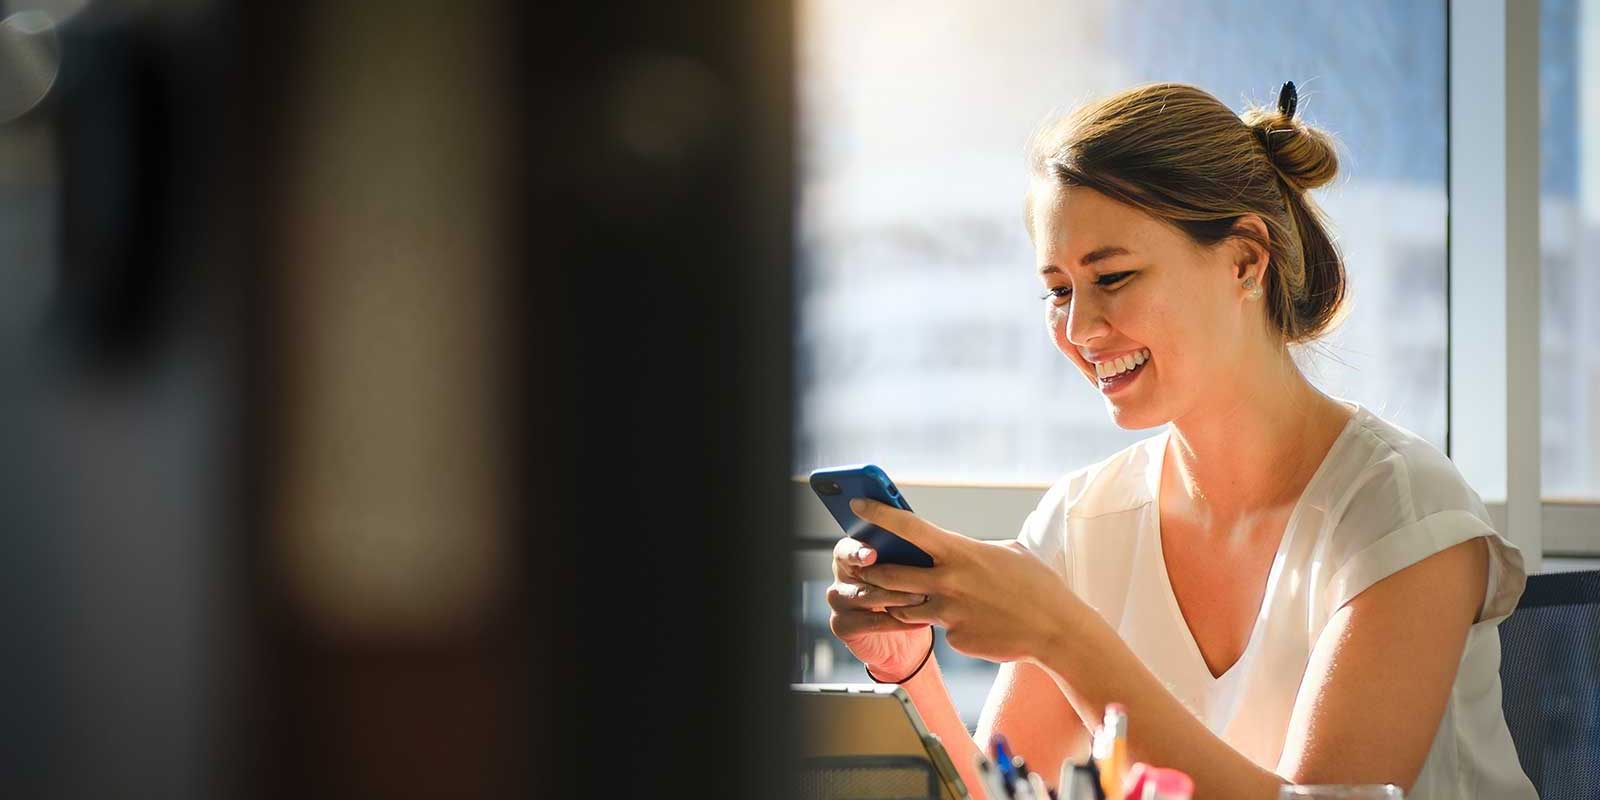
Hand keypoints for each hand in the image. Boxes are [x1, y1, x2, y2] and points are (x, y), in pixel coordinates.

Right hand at [827, 535, 935, 680]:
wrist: (900, 640)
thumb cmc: (904, 594)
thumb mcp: (906, 573)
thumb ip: (903, 560)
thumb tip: (918, 549)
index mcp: (849, 555)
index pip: (846, 549)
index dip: (857, 551)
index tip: (872, 555)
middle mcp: (839, 576)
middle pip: (858, 573)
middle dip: (886, 576)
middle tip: (912, 578)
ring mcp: (837, 602)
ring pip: (869, 596)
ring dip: (899, 597)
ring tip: (923, 598)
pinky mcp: (841, 625)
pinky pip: (874, 622)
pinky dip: (901, 622)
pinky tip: (922, 621)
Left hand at [851, 498, 1078, 663]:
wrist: (1057, 630)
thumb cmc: (1037, 586)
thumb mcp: (1008, 551)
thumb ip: (973, 549)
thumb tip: (955, 547)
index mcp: (960, 552)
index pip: (909, 527)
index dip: (879, 514)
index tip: (858, 506)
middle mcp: (948, 582)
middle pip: (890, 575)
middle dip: (870, 571)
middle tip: (862, 568)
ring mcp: (949, 614)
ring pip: (905, 609)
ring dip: (899, 603)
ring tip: (901, 598)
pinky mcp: (955, 639)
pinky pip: (939, 630)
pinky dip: (945, 625)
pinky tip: (970, 623)